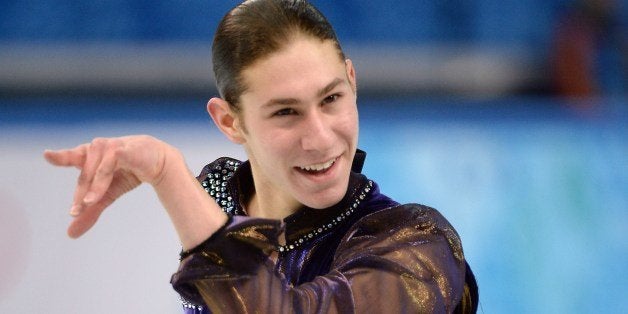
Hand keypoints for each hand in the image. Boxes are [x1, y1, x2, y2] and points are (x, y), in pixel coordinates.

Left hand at [44, 135, 173, 237]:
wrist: (160, 164)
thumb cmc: (130, 173)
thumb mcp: (107, 195)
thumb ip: (90, 211)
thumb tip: (70, 234)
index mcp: (90, 156)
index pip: (73, 156)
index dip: (60, 157)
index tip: (47, 155)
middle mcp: (98, 148)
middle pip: (84, 173)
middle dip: (80, 193)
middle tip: (75, 212)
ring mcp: (111, 146)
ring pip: (94, 170)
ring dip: (91, 188)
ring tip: (88, 204)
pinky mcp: (123, 149)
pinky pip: (108, 166)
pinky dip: (101, 181)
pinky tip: (97, 195)